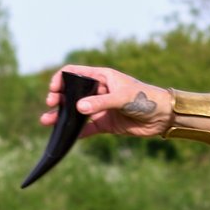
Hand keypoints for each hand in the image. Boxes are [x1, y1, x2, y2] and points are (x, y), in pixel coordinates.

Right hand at [42, 65, 174, 140]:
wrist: (163, 117)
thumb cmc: (145, 98)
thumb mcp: (122, 98)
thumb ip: (100, 102)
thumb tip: (78, 108)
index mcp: (102, 77)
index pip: (75, 73)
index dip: (61, 79)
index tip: (54, 89)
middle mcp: (99, 91)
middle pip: (72, 93)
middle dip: (58, 99)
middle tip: (50, 105)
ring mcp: (101, 108)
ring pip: (76, 112)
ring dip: (62, 116)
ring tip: (47, 121)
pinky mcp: (105, 124)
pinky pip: (87, 128)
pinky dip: (76, 132)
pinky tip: (66, 136)